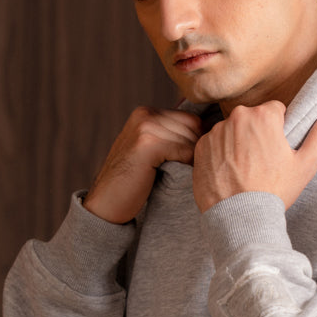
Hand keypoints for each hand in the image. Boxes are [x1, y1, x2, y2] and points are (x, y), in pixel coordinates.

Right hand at [84, 106, 201, 222]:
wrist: (106, 203)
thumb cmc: (133, 181)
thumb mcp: (150, 150)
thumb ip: (170, 136)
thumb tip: (210, 129)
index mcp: (146, 112)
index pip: (191, 118)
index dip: (199, 141)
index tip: (195, 161)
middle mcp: (145, 114)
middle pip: (193, 126)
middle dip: (198, 149)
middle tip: (193, 170)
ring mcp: (145, 127)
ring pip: (191, 139)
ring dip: (193, 159)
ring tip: (185, 175)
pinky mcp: (148, 144)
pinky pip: (185, 151)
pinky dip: (187, 165)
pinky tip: (178, 177)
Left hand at [192, 101, 316, 212]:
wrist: (240, 217)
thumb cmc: (275, 191)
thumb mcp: (305, 164)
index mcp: (264, 116)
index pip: (275, 110)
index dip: (279, 129)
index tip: (277, 150)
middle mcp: (237, 117)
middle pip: (251, 119)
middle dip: (256, 134)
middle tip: (262, 163)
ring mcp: (215, 132)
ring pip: (232, 131)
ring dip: (237, 143)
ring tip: (244, 170)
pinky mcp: (200, 148)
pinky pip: (213, 144)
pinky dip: (220, 155)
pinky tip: (229, 174)